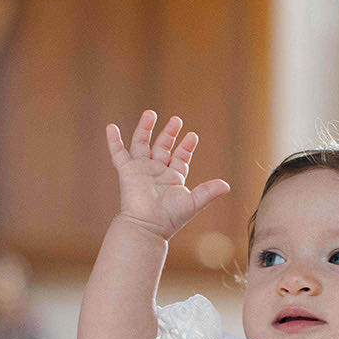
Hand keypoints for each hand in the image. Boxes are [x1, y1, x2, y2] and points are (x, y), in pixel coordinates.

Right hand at [107, 110, 230, 239]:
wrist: (148, 225)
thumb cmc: (170, 218)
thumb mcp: (193, 202)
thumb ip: (208, 191)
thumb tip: (227, 185)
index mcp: (173, 178)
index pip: (180, 158)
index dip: (186, 147)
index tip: (193, 135)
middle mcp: (157, 172)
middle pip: (163, 147)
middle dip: (170, 133)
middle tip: (177, 120)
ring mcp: (141, 170)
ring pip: (142, 144)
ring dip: (145, 129)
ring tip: (150, 113)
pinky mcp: (127, 171)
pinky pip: (118, 153)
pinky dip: (114, 141)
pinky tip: (111, 127)